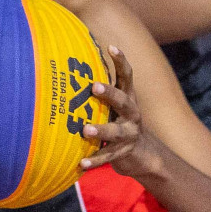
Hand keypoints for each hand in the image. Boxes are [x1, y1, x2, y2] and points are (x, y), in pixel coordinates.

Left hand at [79, 46, 164, 178]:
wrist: (143, 155)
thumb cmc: (118, 122)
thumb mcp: (112, 106)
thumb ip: (98, 93)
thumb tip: (68, 69)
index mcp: (127, 99)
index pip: (127, 77)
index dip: (121, 61)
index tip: (111, 46)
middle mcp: (131, 114)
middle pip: (123, 101)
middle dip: (109, 93)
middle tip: (93, 86)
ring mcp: (129, 134)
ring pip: (116, 131)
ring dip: (101, 130)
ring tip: (85, 129)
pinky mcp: (124, 153)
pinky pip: (108, 157)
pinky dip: (94, 161)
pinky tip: (81, 165)